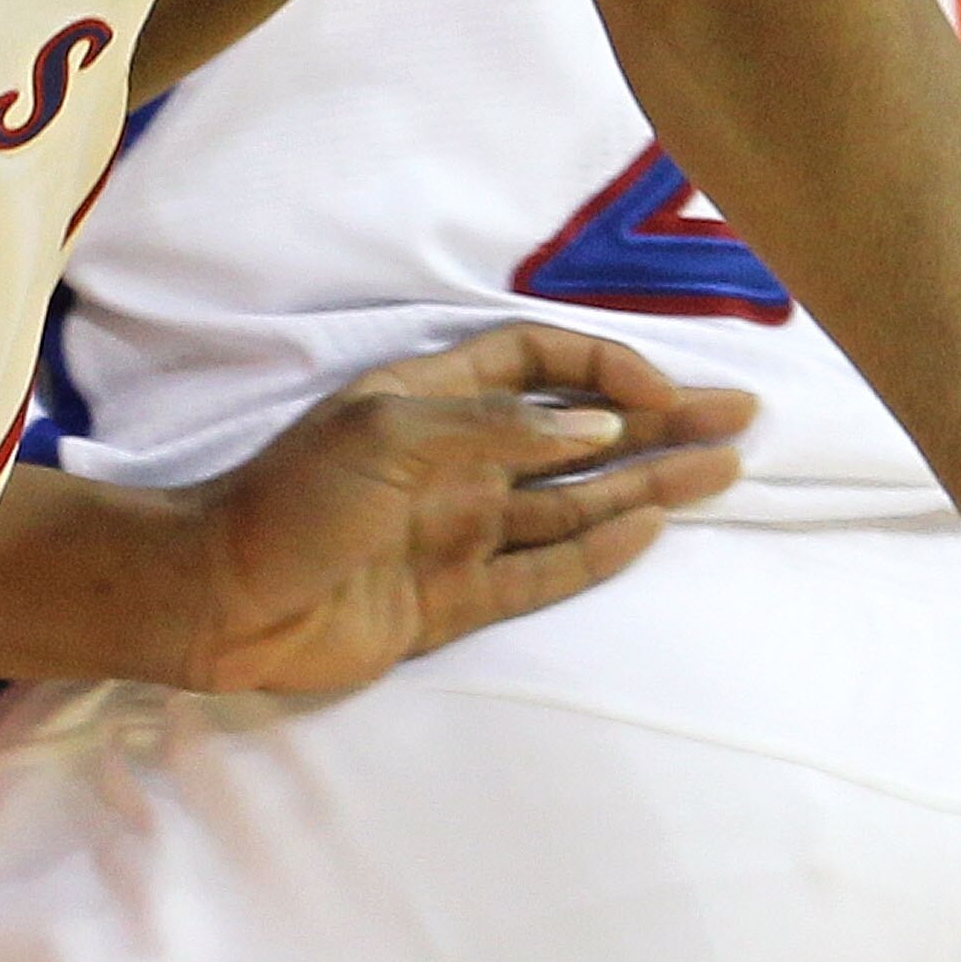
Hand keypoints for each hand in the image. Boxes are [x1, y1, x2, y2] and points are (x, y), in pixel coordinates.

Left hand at [178, 325, 757, 694]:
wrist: (220, 599)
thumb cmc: (290, 501)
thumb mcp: (388, 436)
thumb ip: (496, 429)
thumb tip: (595, 428)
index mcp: (433, 399)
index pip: (539, 362)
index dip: (603, 365)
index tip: (660, 386)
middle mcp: (458, 459)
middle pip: (578, 432)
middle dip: (658, 422)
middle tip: (740, 418)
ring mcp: (460, 530)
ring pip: (576, 501)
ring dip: (649, 483)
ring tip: (726, 469)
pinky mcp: (455, 598)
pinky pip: (544, 569)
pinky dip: (598, 549)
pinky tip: (653, 527)